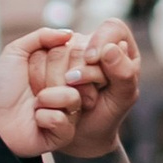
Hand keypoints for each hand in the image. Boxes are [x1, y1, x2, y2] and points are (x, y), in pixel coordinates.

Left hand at [0, 27, 86, 160]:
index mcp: (62, 67)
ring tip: (34, 105)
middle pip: (74, 73)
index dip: (50, 58)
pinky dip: (43, 117)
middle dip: (44, 78)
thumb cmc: (3, 88)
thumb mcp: (15, 53)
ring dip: (45, 98)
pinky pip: (63, 118)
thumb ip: (41, 37)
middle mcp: (71, 86)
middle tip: (31, 88)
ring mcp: (71, 110)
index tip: (32, 66)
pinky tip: (36, 120)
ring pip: (71, 96)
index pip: (74, 52)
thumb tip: (69, 33)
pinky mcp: (66, 131)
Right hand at [54, 21, 140, 160]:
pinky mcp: (46, 58)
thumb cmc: (107, 114)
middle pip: (81, 43)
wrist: (82, 134)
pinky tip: (53, 95)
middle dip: (84, 74)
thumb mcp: (123, 98)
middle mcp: (92, 42)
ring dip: (64, 82)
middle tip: (90, 100)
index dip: (101, 41)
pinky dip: (43, 79)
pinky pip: (38, 57)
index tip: (92, 60)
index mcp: (119, 46)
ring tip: (75, 101)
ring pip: (57, 51)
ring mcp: (67, 49)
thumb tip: (111, 48)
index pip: (111, 28)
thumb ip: (124, 73)